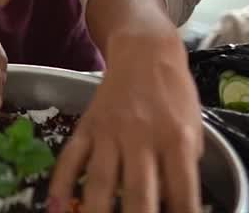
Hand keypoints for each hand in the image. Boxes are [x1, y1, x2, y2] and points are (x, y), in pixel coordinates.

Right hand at [47, 30, 203, 212]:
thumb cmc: (175, 94)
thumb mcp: (193, 127)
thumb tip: (172, 204)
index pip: (182, 190)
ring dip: (95, 212)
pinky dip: (60, 184)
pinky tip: (55, 208)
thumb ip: (184, 165)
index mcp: (176, 139)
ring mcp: (110, 132)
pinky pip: (70, 158)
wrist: (145, 51)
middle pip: (137, 192)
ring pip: (99, 180)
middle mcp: (142, 137)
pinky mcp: (87, 126)